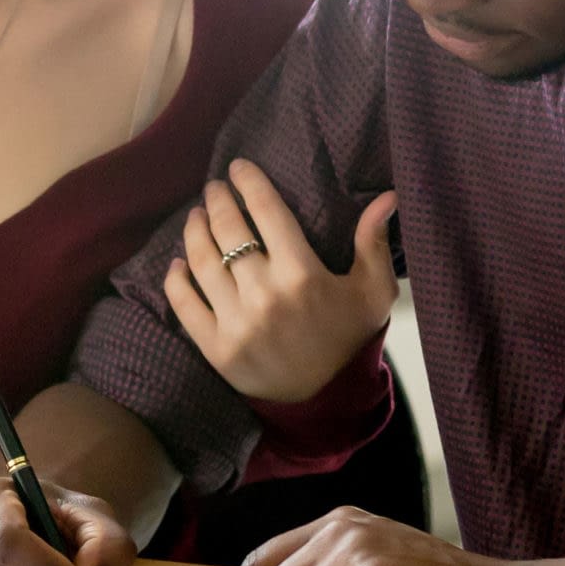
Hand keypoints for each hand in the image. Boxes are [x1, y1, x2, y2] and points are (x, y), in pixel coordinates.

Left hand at [163, 159, 398, 401]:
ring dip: (195, 231)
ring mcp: (236, 323)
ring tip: (196, 217)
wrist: (326, 398)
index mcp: (302, 274)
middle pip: (229, 231)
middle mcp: (265, 295)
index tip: (238, 167)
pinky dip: (176, 279)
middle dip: (218, 201)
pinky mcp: (215, 348)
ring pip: (202, 262)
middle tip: (215, 189)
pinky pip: (184, 304)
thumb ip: (374, 242)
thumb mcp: (373, 291)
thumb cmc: (348, 336)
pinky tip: (178, 262)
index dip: (250, 182)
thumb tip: (387, 195)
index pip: (267, 212)